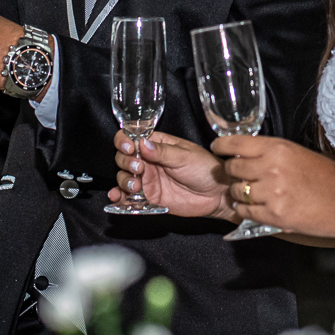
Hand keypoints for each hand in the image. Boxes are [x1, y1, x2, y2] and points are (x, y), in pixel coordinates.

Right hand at [108, 131, 236, 219]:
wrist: (217, 195)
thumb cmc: (205, 168)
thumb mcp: (185, 156)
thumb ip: (162, 152)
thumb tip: (142, 143)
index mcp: (156, 144)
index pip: (132, 137)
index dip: (125, 141)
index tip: (129, 148)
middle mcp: (149, 161)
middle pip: (123, 157)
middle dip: (125, 162)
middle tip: (138, 168)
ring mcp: (148, 179)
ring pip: (124, 177)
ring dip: (124, 180)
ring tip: (135, 185)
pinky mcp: (149, 197)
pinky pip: (129, 197)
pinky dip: (120, 197)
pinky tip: (117, 197)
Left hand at [213, 135, 334, 240]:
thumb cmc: (327, 177)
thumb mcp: (297, 154)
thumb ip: (270, 153)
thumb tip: (245, 154)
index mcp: (278, 148)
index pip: (235, 143)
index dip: (221, 147)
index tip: (217, 149)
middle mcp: (271, 168)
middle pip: (232, 169)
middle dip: (230, 172)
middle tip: (235, 176)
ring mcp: (272, 193)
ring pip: (237, 192)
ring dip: (238, 193)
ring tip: (247, 194)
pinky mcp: (275, 216)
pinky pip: (246, 212)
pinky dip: (245, 210)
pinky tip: (252, 208)